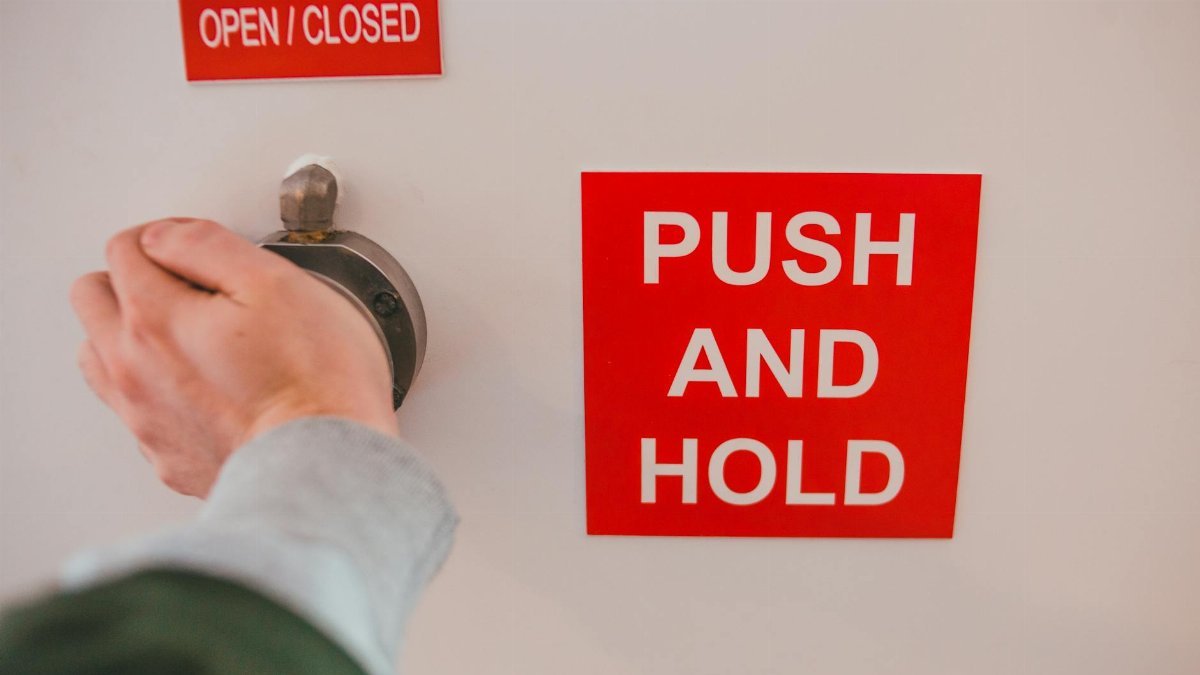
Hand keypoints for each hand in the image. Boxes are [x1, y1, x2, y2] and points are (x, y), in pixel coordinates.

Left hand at [69, 218, 398, 496]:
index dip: (167, 236)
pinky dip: (157, 389)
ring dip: (130, 335)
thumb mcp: (275, 281)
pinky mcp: (167, 457)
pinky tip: (201, 386)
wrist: (327, 464)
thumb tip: (168, 237)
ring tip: (186, 335)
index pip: (124, 247)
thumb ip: (207, 244)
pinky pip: (135, 410)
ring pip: (98, 356)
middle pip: (93, 297)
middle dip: (133, 279)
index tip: (201, 251)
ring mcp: (145, 419)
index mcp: (154, 318)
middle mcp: (133, 369)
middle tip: (186, 286)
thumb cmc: (316, 380)